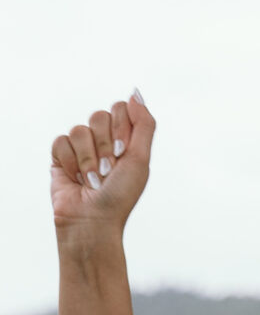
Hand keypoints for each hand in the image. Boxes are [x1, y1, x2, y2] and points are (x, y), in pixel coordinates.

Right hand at [51, 94, 153, 245]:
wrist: (93, 221)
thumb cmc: (120, 196)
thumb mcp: (140, 159)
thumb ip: (144, 124)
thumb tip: (135, 93)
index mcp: (125, 140)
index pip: (120, 108)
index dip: (121, 128)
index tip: (124, 153)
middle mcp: (103, 140)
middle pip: (99, 116)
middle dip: (105, 146)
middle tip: (109, 171)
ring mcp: (81, 147)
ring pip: (79, 130)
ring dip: (89, 160)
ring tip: (93, 181)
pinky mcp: (61, 156)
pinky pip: (61, 141)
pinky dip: (71, 163)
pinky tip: (76, 180)